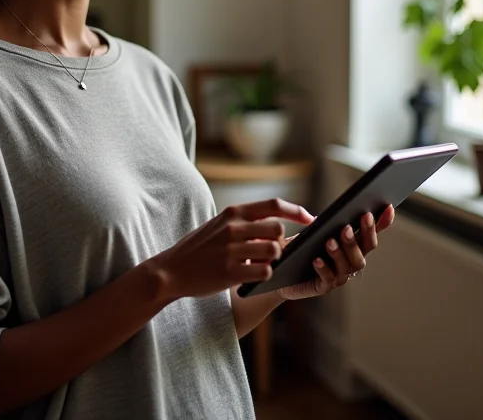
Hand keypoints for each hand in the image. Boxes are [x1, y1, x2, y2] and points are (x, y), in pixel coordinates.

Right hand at [150, 199, 314, 300]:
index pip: (273, 205)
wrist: (171, 270)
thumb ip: (245, 222)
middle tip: (274, 252)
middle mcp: (233, 227)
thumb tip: (278, 225)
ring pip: (274, 251)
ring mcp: (231, 250)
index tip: (311, 219)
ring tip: (261, 264)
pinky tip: (253, 276)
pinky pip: (264, 272)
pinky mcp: (229, 272)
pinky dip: (265, 275)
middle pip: (277, 230)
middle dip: (280, 242)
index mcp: (232, 212)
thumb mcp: (219, 225)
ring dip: (274, 260)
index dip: (297, 212)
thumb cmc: (199, 248)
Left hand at [276, 205, 394, 300]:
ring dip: (340, 252)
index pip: (371, 233)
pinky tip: (316, 260)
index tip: (388, 207)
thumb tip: (339, 210)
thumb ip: (327, 222)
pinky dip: (324, 268)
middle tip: (348, 226)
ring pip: (348, 265)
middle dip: (359, 236)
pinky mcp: (323, 287)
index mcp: (352, 246)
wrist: (282, 270)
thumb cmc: (301, 248)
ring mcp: (339, 276)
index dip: (382, 222)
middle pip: (364, 250)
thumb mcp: (314, 230)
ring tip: (329, 241)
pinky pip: (327, 279)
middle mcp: (351, 262)